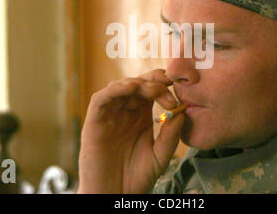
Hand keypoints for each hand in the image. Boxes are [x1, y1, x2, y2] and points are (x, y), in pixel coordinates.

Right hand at [77, 69, 184, 192]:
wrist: (115, 196)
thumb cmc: (137, 178)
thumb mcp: (160, 155)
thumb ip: (170, 135)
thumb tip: (182, 112)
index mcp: (141, 116)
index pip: (151, 90)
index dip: (163, 84)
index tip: (179, 86)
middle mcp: (124, 112)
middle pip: (136, 84)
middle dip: (153, 80)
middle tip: (169, 84)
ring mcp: (109, 116)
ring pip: (119, 87)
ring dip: (137, 83)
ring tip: (154, 90)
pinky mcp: (94, 122)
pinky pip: (100, 99)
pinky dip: (114, 90)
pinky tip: (130, 88)